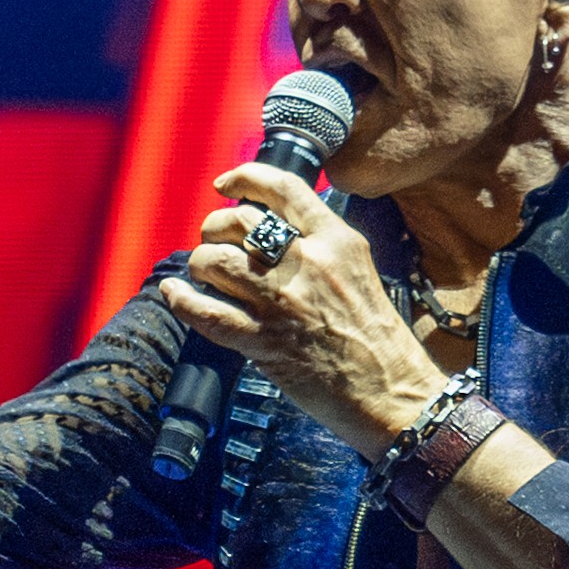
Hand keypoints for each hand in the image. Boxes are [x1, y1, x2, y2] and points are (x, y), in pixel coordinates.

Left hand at [165, 166, 454, 466]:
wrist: (392, 391)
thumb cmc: (378, 339)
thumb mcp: (358, 272)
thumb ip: (320, 247)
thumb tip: (272, 232)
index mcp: (336, 241)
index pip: (283, 189)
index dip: (244, 177)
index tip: (224, 185)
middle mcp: (308, 263)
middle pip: (237, 222)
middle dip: (213, 227)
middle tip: (212, 241)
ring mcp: (283, 302)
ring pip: (215, 260)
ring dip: (199, 263)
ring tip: (203, 272)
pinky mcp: (265, 342)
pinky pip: (208, 313)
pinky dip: (182, 300)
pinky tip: (175, 294)